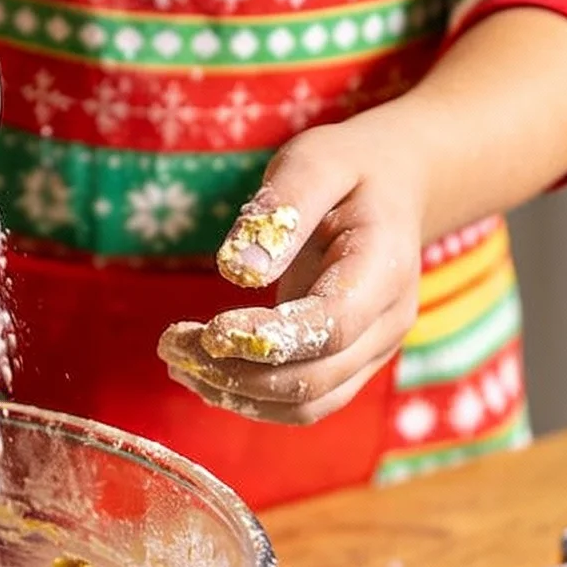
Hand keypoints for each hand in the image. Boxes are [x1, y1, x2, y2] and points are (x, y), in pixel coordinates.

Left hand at [157, 120, 425, 425]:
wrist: (394, 185)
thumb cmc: (350, 168)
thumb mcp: (316, 162)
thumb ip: (282, 209)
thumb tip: (236, 271)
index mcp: (385, 269)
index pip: (332, 327)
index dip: (268, 339)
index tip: (209, 332)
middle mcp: (387, 322)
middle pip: (315, 379)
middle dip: (237, 373)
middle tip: (172, 345)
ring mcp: (372, 350)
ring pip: (307, 403)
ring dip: (237, 395)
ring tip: (178, 361)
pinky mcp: (348, 363)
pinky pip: (303, 402)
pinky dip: (250, 398)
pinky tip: (204, 371)